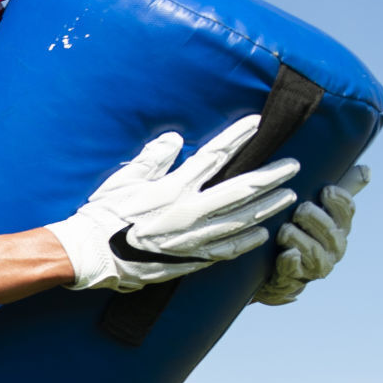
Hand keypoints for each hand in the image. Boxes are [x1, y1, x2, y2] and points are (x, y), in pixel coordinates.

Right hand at [47, 116, 299, 291]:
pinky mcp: (189, 259)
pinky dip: (246, 240)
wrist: (90, 255)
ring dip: (268, 207)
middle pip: (240, 190)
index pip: (213, 157)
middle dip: (269, 176)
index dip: (236, 138)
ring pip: (241, 220)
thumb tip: (176, 138)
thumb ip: (152, 159)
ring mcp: (192, 239)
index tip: (256, 123)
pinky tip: (261, 232)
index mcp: (173, 189)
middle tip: (292, 165)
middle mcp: (188, 213)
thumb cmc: (102, 215)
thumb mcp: (123, 180)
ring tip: (288, 195)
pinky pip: (226, 250)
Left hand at [251, 164, 369, 304]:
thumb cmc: (306, 229)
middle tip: (299, 210)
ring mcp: (319, 262)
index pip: (347, 211)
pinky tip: (287, 254)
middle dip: (314, 217)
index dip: (339, 200)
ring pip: (312, 248)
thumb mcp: (323, 209)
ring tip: (285, 229)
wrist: (287, 265)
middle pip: (329, 229)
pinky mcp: (299, 275)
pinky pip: (295, 267)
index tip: (326, 190)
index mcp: (341, 226)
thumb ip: (343, 189)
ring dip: (297, 237)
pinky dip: (290, 260)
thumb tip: (366, 169)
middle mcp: (335, 245)